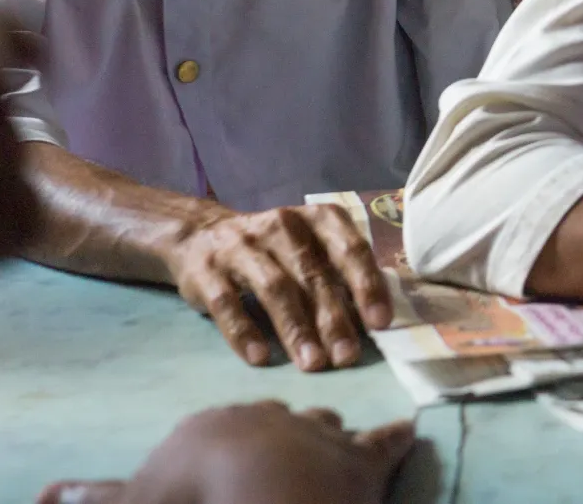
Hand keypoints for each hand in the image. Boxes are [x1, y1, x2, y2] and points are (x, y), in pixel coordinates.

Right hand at [35, 401, 415, 503]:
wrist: (253, 494)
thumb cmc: (186, 498)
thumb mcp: (129, 499)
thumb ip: (86, 497)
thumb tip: (38, 496)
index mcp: (221, 424)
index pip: (230, 428)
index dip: (234, 446)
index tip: (233, 459)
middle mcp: (276, 418)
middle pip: (284, 419)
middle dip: (287, 435)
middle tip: (290, 456)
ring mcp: (323, 435)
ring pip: (331, 426)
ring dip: (336, 438)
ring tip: (344, 443)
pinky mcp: (364, 461)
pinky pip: (384, 445)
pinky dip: (396, 441)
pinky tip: (409, 433)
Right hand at [161, 205, 392, 370]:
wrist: (201, 234)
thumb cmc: (274, 251)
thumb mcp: (310, 248)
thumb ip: (340, 276)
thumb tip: (375, 322)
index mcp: (317, 219)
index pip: (349, 248)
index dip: (367, 285)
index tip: (380, 322)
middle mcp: (282, 226)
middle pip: (313, 274)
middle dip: (333, 319)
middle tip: (347, 357)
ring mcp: (242, 246)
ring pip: (275, 288)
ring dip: (296, 329)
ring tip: (312, 364)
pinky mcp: (207, 271)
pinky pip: (227, 303)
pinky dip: (244, 332)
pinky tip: (259, 358)